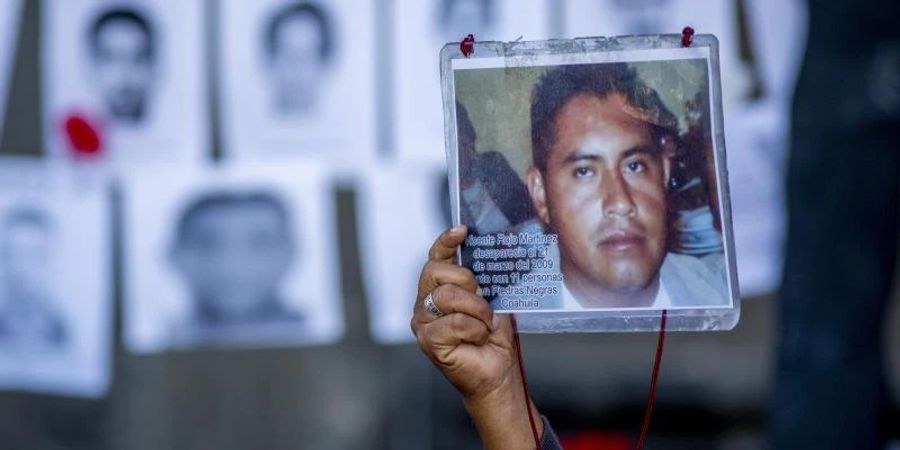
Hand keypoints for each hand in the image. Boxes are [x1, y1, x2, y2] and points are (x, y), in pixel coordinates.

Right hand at [411, 226, 542, 449]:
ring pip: (447, 297)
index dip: (445, 241)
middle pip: (435, 272)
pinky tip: (478, 339)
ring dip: (476, 310)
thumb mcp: (491, 298)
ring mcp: (423, 322)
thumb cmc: (493, 336)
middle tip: (483, 297)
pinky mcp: (428, 341)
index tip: (462, 230)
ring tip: (486, 324)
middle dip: (466, 281)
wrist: (498, 371)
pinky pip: (454, 322)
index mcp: (438, 288)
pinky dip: (474, 329)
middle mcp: (425, 302)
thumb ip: (482, 277)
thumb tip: (490, 247)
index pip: (435, 257)